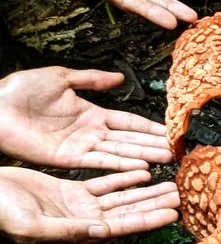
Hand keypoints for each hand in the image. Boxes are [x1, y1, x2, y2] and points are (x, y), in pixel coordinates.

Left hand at [0, 67, 170, 170]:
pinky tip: (140, 167)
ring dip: (144, 156)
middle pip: (130, 139)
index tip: (169, 130)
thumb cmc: (19, 90)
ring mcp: (81, 147)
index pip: (127, 121)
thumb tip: (121, 77)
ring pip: (120, 152)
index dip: (148, 126)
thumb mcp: (61, 77)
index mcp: (90, 113)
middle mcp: (90, 133)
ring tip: (167, 159)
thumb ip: (92, 79)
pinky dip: (121, 165)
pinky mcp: (69, 159)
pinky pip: (101, 162)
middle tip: (178, 149)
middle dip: (153, 144)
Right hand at [0, 165, 178, 243]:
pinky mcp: (72, 192)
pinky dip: (123, 177)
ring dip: (146, 191)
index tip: (172, 214)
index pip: (122, 227)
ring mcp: (79, 207)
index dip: (148, 219)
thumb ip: (69, 230)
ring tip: (170, 184)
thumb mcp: (33, 225)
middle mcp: (84, 223)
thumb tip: (103, 231)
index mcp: (78, 236)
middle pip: (129, 212)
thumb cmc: (2, 214)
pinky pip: (104, 185)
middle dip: (156, 204)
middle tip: (183, 195)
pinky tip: (142, 172)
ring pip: (121, 198)